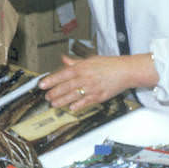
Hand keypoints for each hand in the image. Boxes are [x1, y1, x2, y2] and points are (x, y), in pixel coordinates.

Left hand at [39, 53, 156, 110]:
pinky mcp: (99, 96)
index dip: (51, 80)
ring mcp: (92, 88)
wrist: (126, 71)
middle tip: (46, 96)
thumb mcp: (90, 60)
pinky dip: (78, 105)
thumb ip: (75, 62)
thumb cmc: (109, 65)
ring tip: (53, 104)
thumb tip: (63, 59)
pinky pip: (86, 102)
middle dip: (54, 92)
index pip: (63, 74)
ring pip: (74, 95)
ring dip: (62, 100)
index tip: (42, 84)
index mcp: (82, 68)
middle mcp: (86, 78)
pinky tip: (71, 108)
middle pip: (66, 86)